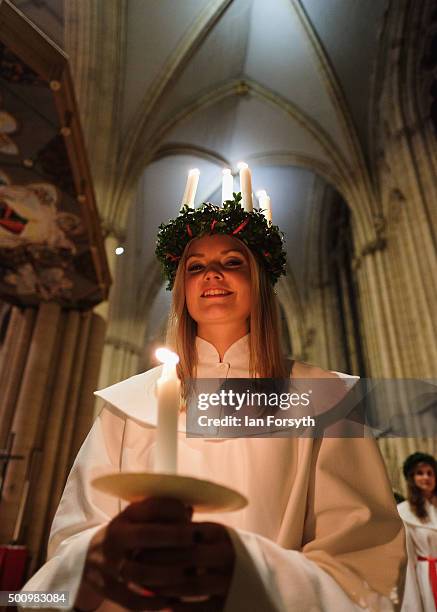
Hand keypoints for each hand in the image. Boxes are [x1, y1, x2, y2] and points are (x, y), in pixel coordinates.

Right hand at [80, 497, 234, 610]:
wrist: (88, 555)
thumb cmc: (129, 534)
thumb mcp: (140, 519)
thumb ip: (163, 515)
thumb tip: (189, 511)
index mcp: (126, 516)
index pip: (151, 507)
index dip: (173, 510)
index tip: (190, 516)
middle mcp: (115, 536)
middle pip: (146, 535)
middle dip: (174, 537)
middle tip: (195, 542)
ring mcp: (108, 563)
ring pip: (140, 572)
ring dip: (167, 575)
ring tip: (188, 575)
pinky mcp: (105, 587)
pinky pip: (130, 600)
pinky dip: (152, 602)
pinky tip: (170, 600)